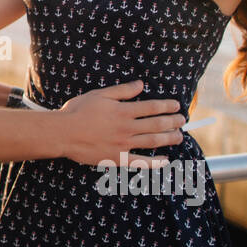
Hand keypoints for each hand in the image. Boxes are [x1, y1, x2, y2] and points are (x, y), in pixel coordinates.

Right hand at [56, 80, 184, 167]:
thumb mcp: (100, 94)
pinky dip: (155, 162)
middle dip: (173, 121)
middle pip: (157, 124)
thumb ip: (122, 91)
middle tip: (183, 120)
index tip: (177, 106)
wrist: (63, 133)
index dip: (167, 106)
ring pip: (153, 141)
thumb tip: (141, 84)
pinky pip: (140, 162)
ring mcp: (123, 144)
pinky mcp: (117, 158)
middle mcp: (127, 128)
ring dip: (169, 138)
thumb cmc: (78, 111)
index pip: (152, 107)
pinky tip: (166, 160)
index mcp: (123, 111)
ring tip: (180, 136)